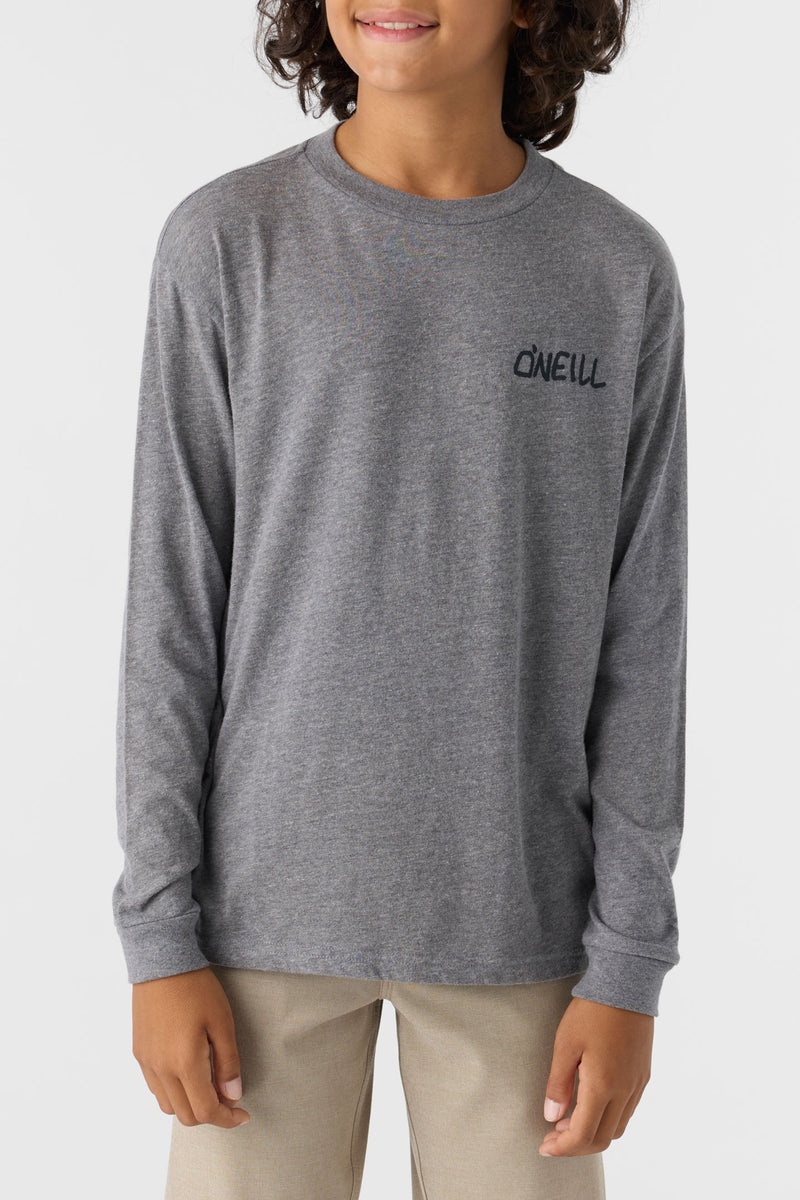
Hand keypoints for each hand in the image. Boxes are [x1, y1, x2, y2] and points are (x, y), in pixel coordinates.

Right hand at [132, 966, 250, 1128]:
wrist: (162, 963)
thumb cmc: (196, 988)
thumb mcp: (222, 1022)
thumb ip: (228, 1063)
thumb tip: (233, 1095)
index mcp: (184, 1063)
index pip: (205, 1111)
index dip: (227, 1118)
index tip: (243, 1114)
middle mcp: (161, 1069)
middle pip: (185, 1115)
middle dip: (210, 1114)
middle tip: (229, 1098)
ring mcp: (147, 1062)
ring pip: (168, 1105)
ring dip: (190, 1105)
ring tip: (210, 1085)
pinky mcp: (139, 1053)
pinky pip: (155, 1087)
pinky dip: (174, 1092)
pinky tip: (189, 1073)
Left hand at [539, 997, 652, 1156]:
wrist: (626, 985)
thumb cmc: (592, 1012)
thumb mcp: (565, 1044)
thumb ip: (559, 1083)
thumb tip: (552, 1117)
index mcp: (603, 1086)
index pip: (583, 1135)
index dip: (562, 1148)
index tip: (544, 1146)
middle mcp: (625, 1092)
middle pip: (602, 1139)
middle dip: (575, 1146)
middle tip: (553, 1136)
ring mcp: (637, 1085)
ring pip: (617, 1128)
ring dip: (592, 1133)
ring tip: (568, 1121)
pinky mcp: (643, 1075)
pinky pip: (627, 1111)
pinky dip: (607, 1119)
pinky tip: (590, 1104)